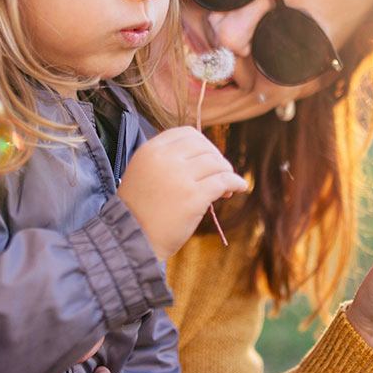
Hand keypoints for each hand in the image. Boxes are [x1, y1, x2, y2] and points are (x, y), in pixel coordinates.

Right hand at [118, 126, 247, 260]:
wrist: (132, 239)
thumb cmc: (139, 210)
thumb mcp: (143, 172)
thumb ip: (166, 159)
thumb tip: (204, 154)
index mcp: (150, 150)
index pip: (187, 133)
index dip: (203, 145)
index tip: (207, 159)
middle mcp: (164, 159)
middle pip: (205, 147)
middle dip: (217, 159)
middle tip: (220, 175)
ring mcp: (180, 177)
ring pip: (217, 163)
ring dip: (227, 172)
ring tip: (227, 188)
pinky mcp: (193, 197)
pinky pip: (224, 181)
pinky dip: (236, 183)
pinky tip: (239, 188)